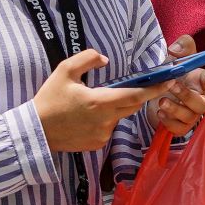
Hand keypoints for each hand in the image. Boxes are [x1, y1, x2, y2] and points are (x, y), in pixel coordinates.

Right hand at [34, 49, 174, 151]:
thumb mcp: (64, 71)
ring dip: (116, 108)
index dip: (155, 88)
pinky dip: (105, 120)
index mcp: (100, 102)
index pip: (136, 94)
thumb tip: (105, 59)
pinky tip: (86, 118)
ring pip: (120, 117)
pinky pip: (109, 128)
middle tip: (136, 84)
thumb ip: (87, 59)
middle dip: (137, 95)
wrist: (34, 131)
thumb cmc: (49, 99)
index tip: (170, 81)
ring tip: (92, 103)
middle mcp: (106, 120)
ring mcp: (103, 135)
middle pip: (132, 105)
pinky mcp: (97, 144)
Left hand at [149, 35, 204, 135]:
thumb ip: (181, 47)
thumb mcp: (176, 58)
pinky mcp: (180, 126)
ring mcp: (191, 114)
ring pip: (190, 117)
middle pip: (202, 103)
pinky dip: (169, 122)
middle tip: (172, 86)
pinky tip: (160, 113)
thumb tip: (175, 50)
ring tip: (161, 101)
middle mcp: (200, 99)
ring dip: (175, 109)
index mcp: (201, 81)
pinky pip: (179, 129)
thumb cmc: (172, 75)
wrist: (157, 93)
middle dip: (187, 95)